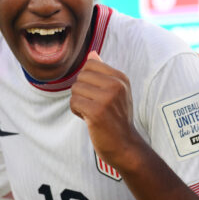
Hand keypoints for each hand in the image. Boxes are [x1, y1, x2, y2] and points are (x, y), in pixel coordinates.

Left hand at [69, 51, 141, 171]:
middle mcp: (116, 85)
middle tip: (94, 106)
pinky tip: (89, 119)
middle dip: (82, 92)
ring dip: (79, 103)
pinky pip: (74, 102)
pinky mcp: (97, 112)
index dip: (87, 81)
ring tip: (92, 113)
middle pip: (81, 76)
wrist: (124, 145)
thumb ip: (104, 72)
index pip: (90, 65)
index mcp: (121, 78)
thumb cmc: (117, 118)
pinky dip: (77, 112)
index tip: (97, 94)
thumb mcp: (116, 92)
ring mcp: (107, 98)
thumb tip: (92, 54)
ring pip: (76, 89)